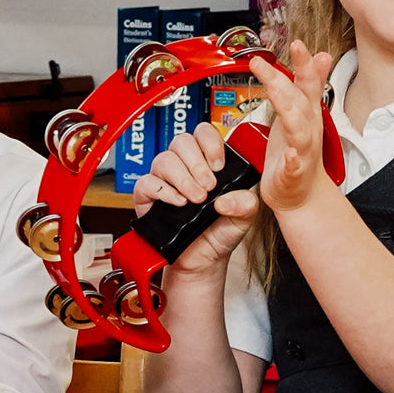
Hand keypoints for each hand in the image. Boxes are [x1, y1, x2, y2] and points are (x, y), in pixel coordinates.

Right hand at [133, 121, 258, 274]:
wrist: (203, 259)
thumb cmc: (221, 231)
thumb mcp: (245, 216)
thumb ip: (246, 202)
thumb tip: (228, 197)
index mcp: (208, 161)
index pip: (204, 133)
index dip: (211, 144)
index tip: (219, 166)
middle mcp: (185, 165)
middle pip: (182, 141)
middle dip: (197, 163)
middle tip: (209, 187)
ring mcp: (165, 178)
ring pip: (164, 159)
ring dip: (183, 178)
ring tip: (197, 199)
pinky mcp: (148, 195)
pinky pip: (147, 182)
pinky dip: (164, 191)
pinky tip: (179, 203)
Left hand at [249, 40, 333, 212]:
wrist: (302, 194)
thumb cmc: (298, 152)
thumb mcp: (302, 112)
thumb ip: (308, 85)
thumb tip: (320, 56)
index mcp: (306, 113)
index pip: (308, 83)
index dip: (305, 63)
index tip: (299, 44)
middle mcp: (308, 128)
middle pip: (302, 98)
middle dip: (300, 74)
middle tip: (294, 50)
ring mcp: (303, 150)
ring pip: (298, 127)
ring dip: (289, 107)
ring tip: (275, 89)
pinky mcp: (294, 172)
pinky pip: (295, 164)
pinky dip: (294, 159)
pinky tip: (291, 153)